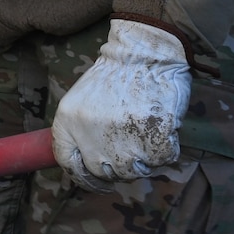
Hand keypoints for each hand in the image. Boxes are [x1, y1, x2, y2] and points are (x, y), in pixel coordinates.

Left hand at [50, 19, 191, 190]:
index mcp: (67, 122)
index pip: (69, 164)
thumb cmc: (115, 75)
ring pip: (133, 171)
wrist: (143, 52)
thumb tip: (91, 165)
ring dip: (143, 160)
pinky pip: (160, 160)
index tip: (99, 181)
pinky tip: (164, 131)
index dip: (84, 179)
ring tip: (147, 136)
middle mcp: (90, 134)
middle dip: (119, 168)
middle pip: (103, 172)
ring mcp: (122, 138)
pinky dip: (166, 150)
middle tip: (131, 150)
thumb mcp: (81, 100)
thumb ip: (80, 132)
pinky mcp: (152, 136)